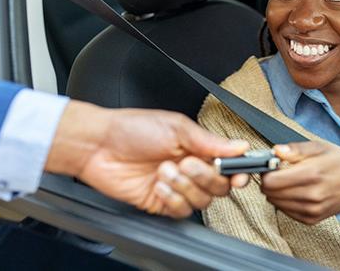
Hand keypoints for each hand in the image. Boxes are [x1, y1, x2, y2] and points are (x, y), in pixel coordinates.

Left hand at [45, 101, 249, 218]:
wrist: (98, 145)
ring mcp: (177, 187)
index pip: (229, 165)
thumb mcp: (177, 128)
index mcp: (198, 148)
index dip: (238, 172)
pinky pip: (181, 210)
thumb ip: (210, 141)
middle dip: (206, 177)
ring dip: (185, 187)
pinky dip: (172, 198)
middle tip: (187, 164)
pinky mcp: (161, 203)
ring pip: (202, 201)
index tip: (238, 174)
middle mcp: (191, 169)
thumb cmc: (133, 129)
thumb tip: (240, 146)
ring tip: (165, 170)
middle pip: (220, 187)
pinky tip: (158, 184)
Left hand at [260, 141, 339, 224]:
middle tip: (279, 173)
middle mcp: (311, 195)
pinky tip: (296, 191)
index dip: (267, 172)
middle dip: (270, 181)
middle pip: (270, 193)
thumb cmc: (339, 163)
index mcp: (312, 173)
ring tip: (289, 181)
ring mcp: (311, 210)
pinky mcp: (310, 219)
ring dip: (277, 192)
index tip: (272, 166)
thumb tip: (276, 151)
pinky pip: (285, 211)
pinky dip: (285, 201)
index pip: (271, 181)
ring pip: (275, 203)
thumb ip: (296, 149)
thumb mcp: (320, 147)